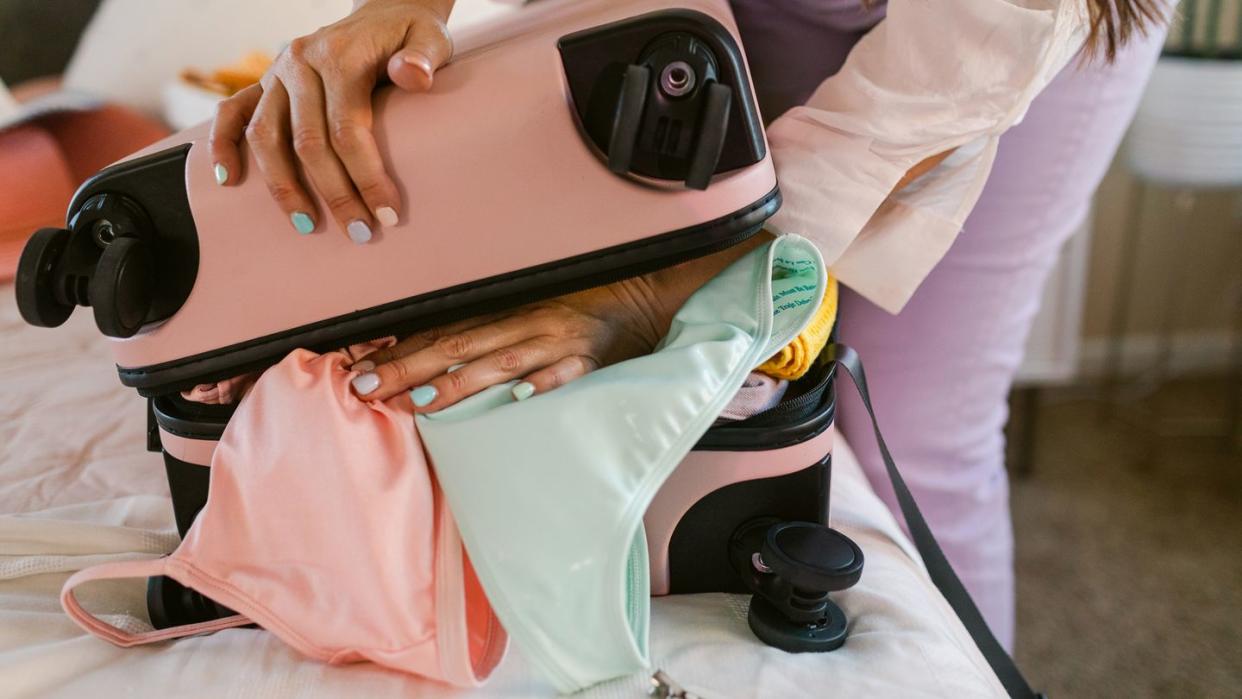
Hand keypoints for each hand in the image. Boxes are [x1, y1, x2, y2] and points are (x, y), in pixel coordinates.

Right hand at [209, 0, 454, 241]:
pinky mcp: (263, 82)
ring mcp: (276, 74)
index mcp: (338, 56)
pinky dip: (223, 145)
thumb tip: (413, 76)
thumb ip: (422, 56)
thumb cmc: (408, 34)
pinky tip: (229, 180)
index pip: (347, 129)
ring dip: (283, 187)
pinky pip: (232, 113)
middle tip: (359, 232)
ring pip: (265, 136)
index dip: (366, 176)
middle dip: (333, 193)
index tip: (388, 214)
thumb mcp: (428, 36)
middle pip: (307, 142)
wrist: (382, 12)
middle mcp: (299, 64)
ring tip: (306, 224)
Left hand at [348, 277, 669, 409]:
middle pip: (457, 345)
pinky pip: (566, 373)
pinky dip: (544, 383)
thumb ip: (487, 338)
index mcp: (506, 313)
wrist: (642, 296)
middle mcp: (525, 324)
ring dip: (460, 380)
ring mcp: (556, 342)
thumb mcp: (529, 315)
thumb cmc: (580, 313)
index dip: (398, 351)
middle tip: (367, 388)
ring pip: (501, 361)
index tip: (358, 371)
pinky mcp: (591, 360)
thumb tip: (431, 364)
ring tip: (421, 400)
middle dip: (409, 367)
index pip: (441, 332)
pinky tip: (521, 398)